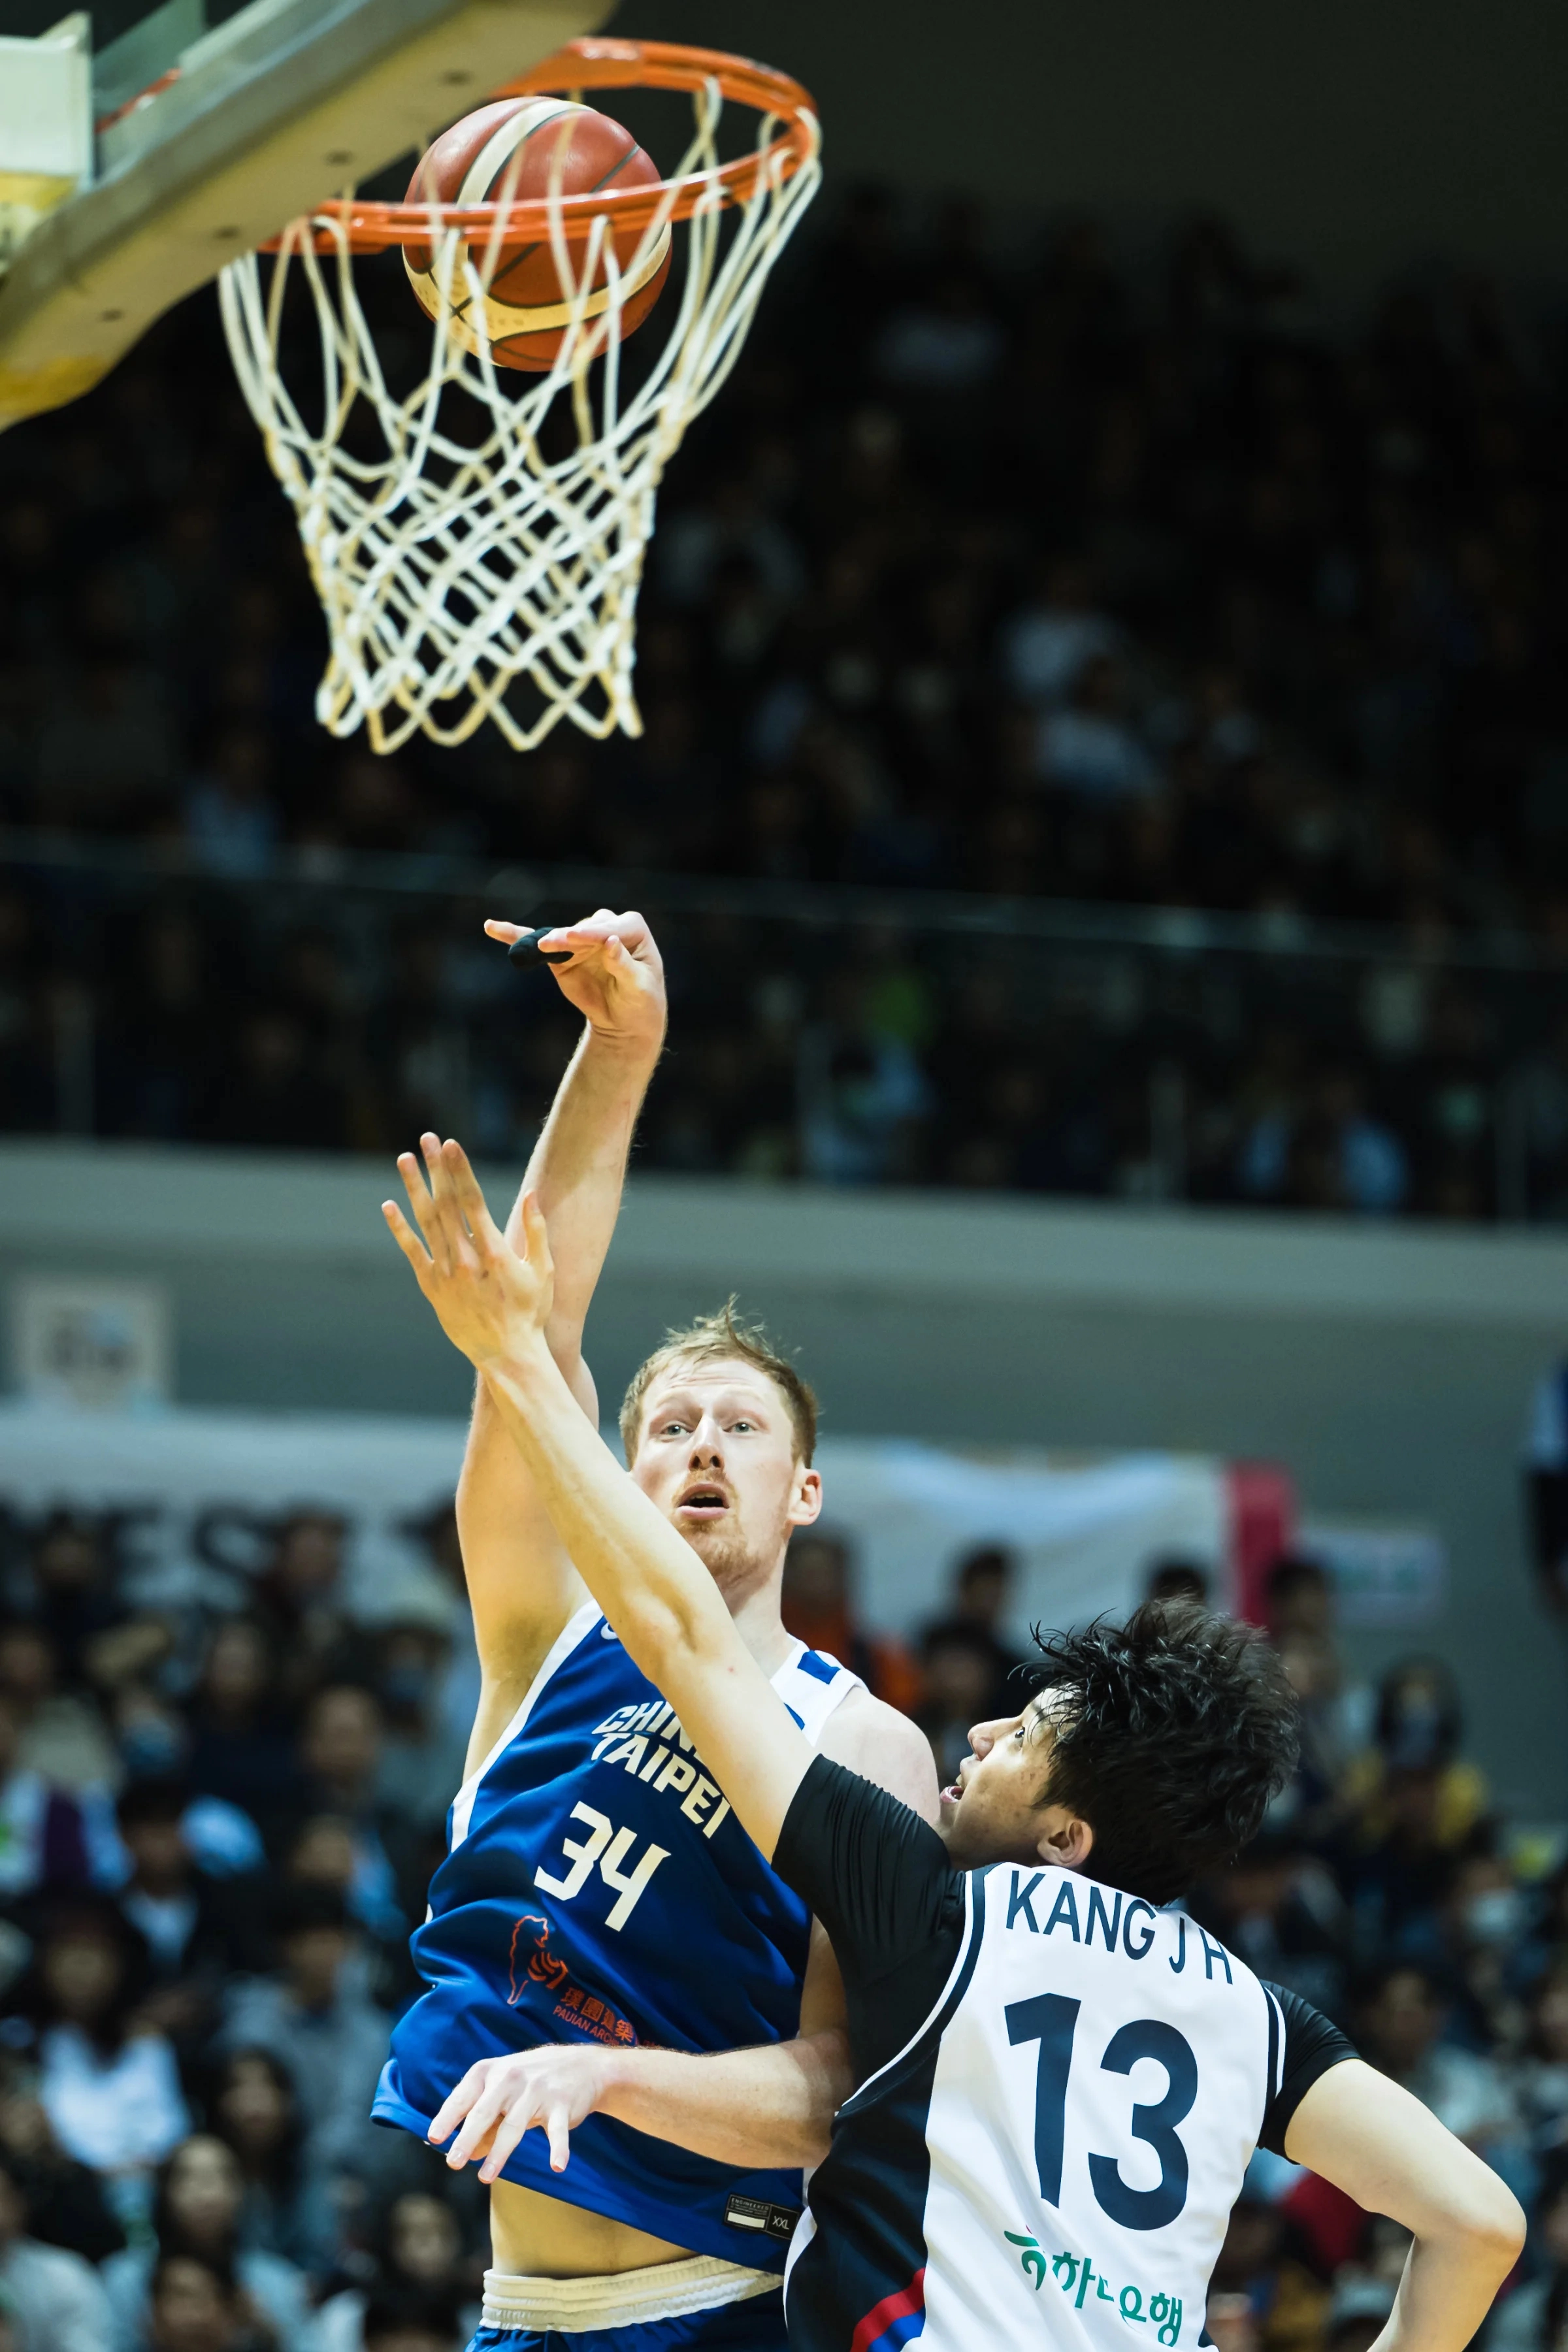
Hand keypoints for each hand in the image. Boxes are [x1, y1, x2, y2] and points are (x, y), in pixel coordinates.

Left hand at [383, 1137, 553, 1368]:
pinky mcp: (432, 1289)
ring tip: (404, 1159)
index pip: (472, 1200)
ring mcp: (446, 1274)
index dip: (459, 1169)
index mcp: (495, 1251)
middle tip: (427, 1138)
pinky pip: (412, 1253)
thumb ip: (536, 1232)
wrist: (507, 1355)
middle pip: (447, 1203)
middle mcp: (466, 1259)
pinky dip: (400, 1229)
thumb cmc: (530, 1313)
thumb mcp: (543, 1271)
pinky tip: (389, 1206)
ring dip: (415, 1188)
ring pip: (426, 1222)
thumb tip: (532, 1195)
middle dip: (436, 1168)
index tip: (450, 1144)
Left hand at [428, 2044, 615, 2180]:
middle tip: (453, 2161)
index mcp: (489, 2072)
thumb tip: (467, 2154)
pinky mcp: (562, 2103)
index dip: (448, 2118)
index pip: (463, 2097)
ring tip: (485, 2178)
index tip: (434, 2138)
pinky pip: (557, 2129)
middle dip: (467, 2137)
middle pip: (484, 2112)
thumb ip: (484, 2124)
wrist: (582, 2064)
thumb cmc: (530, 2082)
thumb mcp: (503, 2095)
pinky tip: (556, 2166)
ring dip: (499, 2153)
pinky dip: (558, 2148)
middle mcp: (510, 2077)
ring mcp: (537, 2089)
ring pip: (513, 2125)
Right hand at [486, 908, 665, 1057]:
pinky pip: (537, 943)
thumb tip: (611, 942)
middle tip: (549, 944)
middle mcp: (605, 927)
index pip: (608, 929)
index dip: (590, 934)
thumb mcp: (640, 988)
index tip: (573, 936)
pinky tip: (492, 927)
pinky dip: (514, 936)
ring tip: (535, 947)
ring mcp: (581, 939)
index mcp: (631, 928)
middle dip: (566, 938)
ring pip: (559, 936)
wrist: (625, 1021)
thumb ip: (625, 966)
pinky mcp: (561, 954)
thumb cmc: (641, 1002)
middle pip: (581, 930)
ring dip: (544, 941)